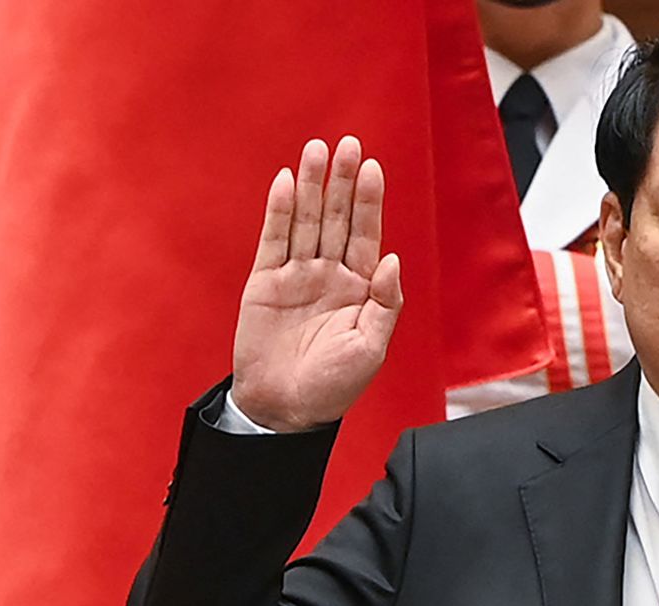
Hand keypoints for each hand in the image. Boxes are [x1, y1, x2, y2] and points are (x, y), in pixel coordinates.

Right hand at [231, 137, 402, 431]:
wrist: (285, 410)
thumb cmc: (333, 386)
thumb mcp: (371, 347)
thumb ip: (386, 303)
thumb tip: (393, 259)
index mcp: (360, 289)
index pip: (366, 235)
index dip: (369, 202)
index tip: (373, 168)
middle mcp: (330, 275)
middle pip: (338, 219)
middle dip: (343, 182)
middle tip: (348, 144)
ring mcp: (297, 276)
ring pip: (307, 222)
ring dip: (312, 186)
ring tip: (316, 150)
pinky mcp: (265, 283)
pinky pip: (274, 241)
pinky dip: (280, 212)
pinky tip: (287, 183)